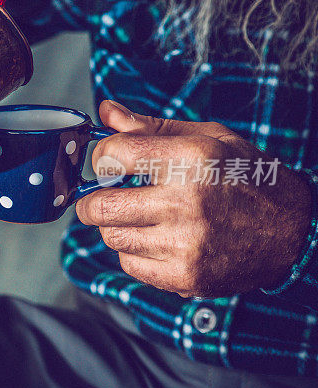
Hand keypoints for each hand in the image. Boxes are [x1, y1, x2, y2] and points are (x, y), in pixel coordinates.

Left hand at [75, 100, 312, 297]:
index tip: (109, 162)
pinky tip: (155, 239)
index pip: (113, 155)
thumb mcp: (207, 138)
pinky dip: (133, 252)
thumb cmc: (246, 177)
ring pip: (111, 236)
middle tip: (102, 197)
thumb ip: (150, 127)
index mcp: (193, 159)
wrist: (294, 231)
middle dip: (92, 200)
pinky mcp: (185, 276)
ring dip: (115, 226)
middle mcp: (187, 202)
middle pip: (100, 206)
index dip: (102, 157)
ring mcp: (186, 243)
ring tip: (138, 217)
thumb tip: (106, 112)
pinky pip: (129, 264)